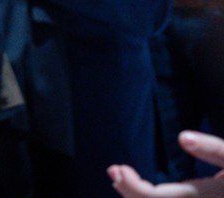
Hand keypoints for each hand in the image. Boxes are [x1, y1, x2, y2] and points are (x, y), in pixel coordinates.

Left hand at [109, 130, 223, 196]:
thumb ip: (213, 149)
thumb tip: (183, 137)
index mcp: (204, 196)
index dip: (134, 189)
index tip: (117, 170)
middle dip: (132, 192)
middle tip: (115, 172)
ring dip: (139, 196)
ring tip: (121, 178)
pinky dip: (151, 197)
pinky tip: (140, 186)